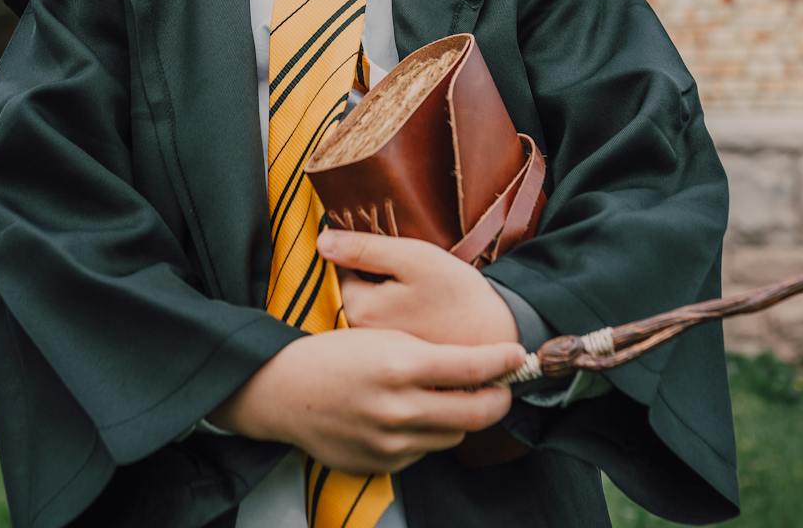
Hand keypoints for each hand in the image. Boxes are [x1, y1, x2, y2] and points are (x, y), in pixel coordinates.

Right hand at [208, 328, 523, 473]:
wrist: (284, 391)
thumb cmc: (334, 352)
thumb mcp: (383, 338)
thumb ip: (432, 355)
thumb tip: (482, 367)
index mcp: (399, 365)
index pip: (473, 368)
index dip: (504, 361)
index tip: (519, 354)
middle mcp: (397, 409)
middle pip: (476, 414)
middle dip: (498, 398)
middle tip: (501, 386)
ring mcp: (389, 442)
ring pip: (453, 435)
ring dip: (459, 416)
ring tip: (447, 395)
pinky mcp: (381, 464)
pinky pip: (423, 450)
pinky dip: (426, 433)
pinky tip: (409, 414)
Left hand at [316, 229, 520, 346]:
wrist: (495, 335)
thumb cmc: (456, 293)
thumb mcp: (413, 258)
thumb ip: (365, 248)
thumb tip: (321, 241)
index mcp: (359, 308)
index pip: (342, 271)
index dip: (367, 258)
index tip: (394, 262)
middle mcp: (358, 337)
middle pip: (351, 295)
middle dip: (371, 282)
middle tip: (410, 284)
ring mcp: (375, 353)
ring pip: (365, 313)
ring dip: (382, 302)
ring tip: (417, 302)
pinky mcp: (393, 361)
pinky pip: (380, 335)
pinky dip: (393, 324)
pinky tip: (420, 321)